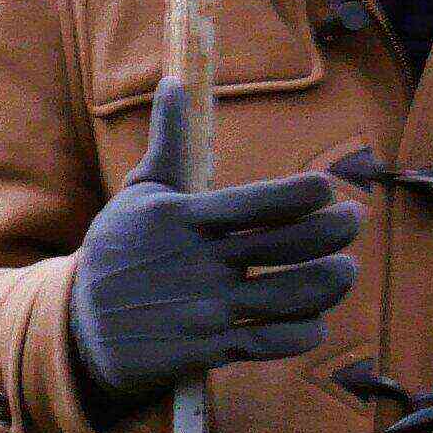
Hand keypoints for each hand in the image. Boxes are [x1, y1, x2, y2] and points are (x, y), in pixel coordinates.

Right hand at [67, 79, 359, 416]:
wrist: (79, 328)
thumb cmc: (117, 251)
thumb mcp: (138, 194)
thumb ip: (168, 141)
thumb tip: (174, 82)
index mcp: (186, 219)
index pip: (258, 203)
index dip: (302, 195)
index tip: (326, 189)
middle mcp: (201, 263)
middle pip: (288, 246)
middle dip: (333, 231)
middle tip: (354, 220)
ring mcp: (208, 309)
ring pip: (291, 296)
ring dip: (330, 282)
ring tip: (344, 270)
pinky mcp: (210, 349)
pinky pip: (273, 342)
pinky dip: (304, 331)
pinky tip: (314, 319)